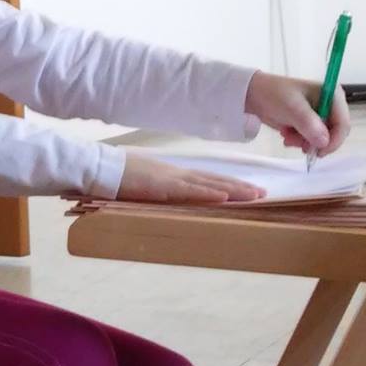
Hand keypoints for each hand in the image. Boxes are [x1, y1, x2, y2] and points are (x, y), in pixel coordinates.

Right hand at [116, 150, 264, 203]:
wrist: (102, 168)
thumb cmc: (118, 177)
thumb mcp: (144, 184)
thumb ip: (160, 190)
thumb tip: (170, 197)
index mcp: (174, 175)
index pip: (207, 180)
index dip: (229, 185)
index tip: (248, 189)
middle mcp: (178, 175)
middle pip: (215, 181)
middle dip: (240, 187)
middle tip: (263, 193)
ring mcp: (172, 180)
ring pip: (209, 185)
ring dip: (233, 190)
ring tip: (254, 195)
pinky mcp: (163, 187)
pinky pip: (190, 192)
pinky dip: (209, 194)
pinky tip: (225, 197)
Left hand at [245, 71, 350, 156]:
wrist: (255, 95)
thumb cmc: (274, 95)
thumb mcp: (292, 108)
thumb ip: (309, 125)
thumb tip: (324, 142)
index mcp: (333, 95)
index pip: (343, 123)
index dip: (334, 140)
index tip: (319, 152)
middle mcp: (331, 105)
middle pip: (335, 134)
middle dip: (315, 141)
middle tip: (297, 143)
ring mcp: (320, 115)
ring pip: (322, 140)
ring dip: (303, 142)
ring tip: (287, 136)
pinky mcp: (311, 124)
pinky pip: (312, 140)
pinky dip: (299, 141)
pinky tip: (287, 135)